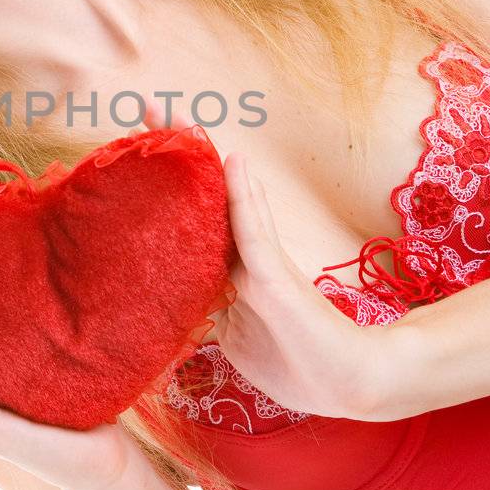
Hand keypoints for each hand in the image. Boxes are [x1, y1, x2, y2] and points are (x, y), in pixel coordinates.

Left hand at [143, 102, 396, 420]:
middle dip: (177, 151)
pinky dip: (242, 199)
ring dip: (201, 158)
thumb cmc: (299, 362)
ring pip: (225, 203)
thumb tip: (184, 306)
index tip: (137, 145)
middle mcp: (243, 258)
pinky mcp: (276, 282)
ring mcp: (261, 266)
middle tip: (146, 105)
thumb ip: (217, 314)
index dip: (164, 183)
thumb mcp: (240, 338)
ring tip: (176, 117)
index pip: (191, 219)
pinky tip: (232, 163)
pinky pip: (253, 236)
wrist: (352, 383)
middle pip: (203, 197)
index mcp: (229, 271)